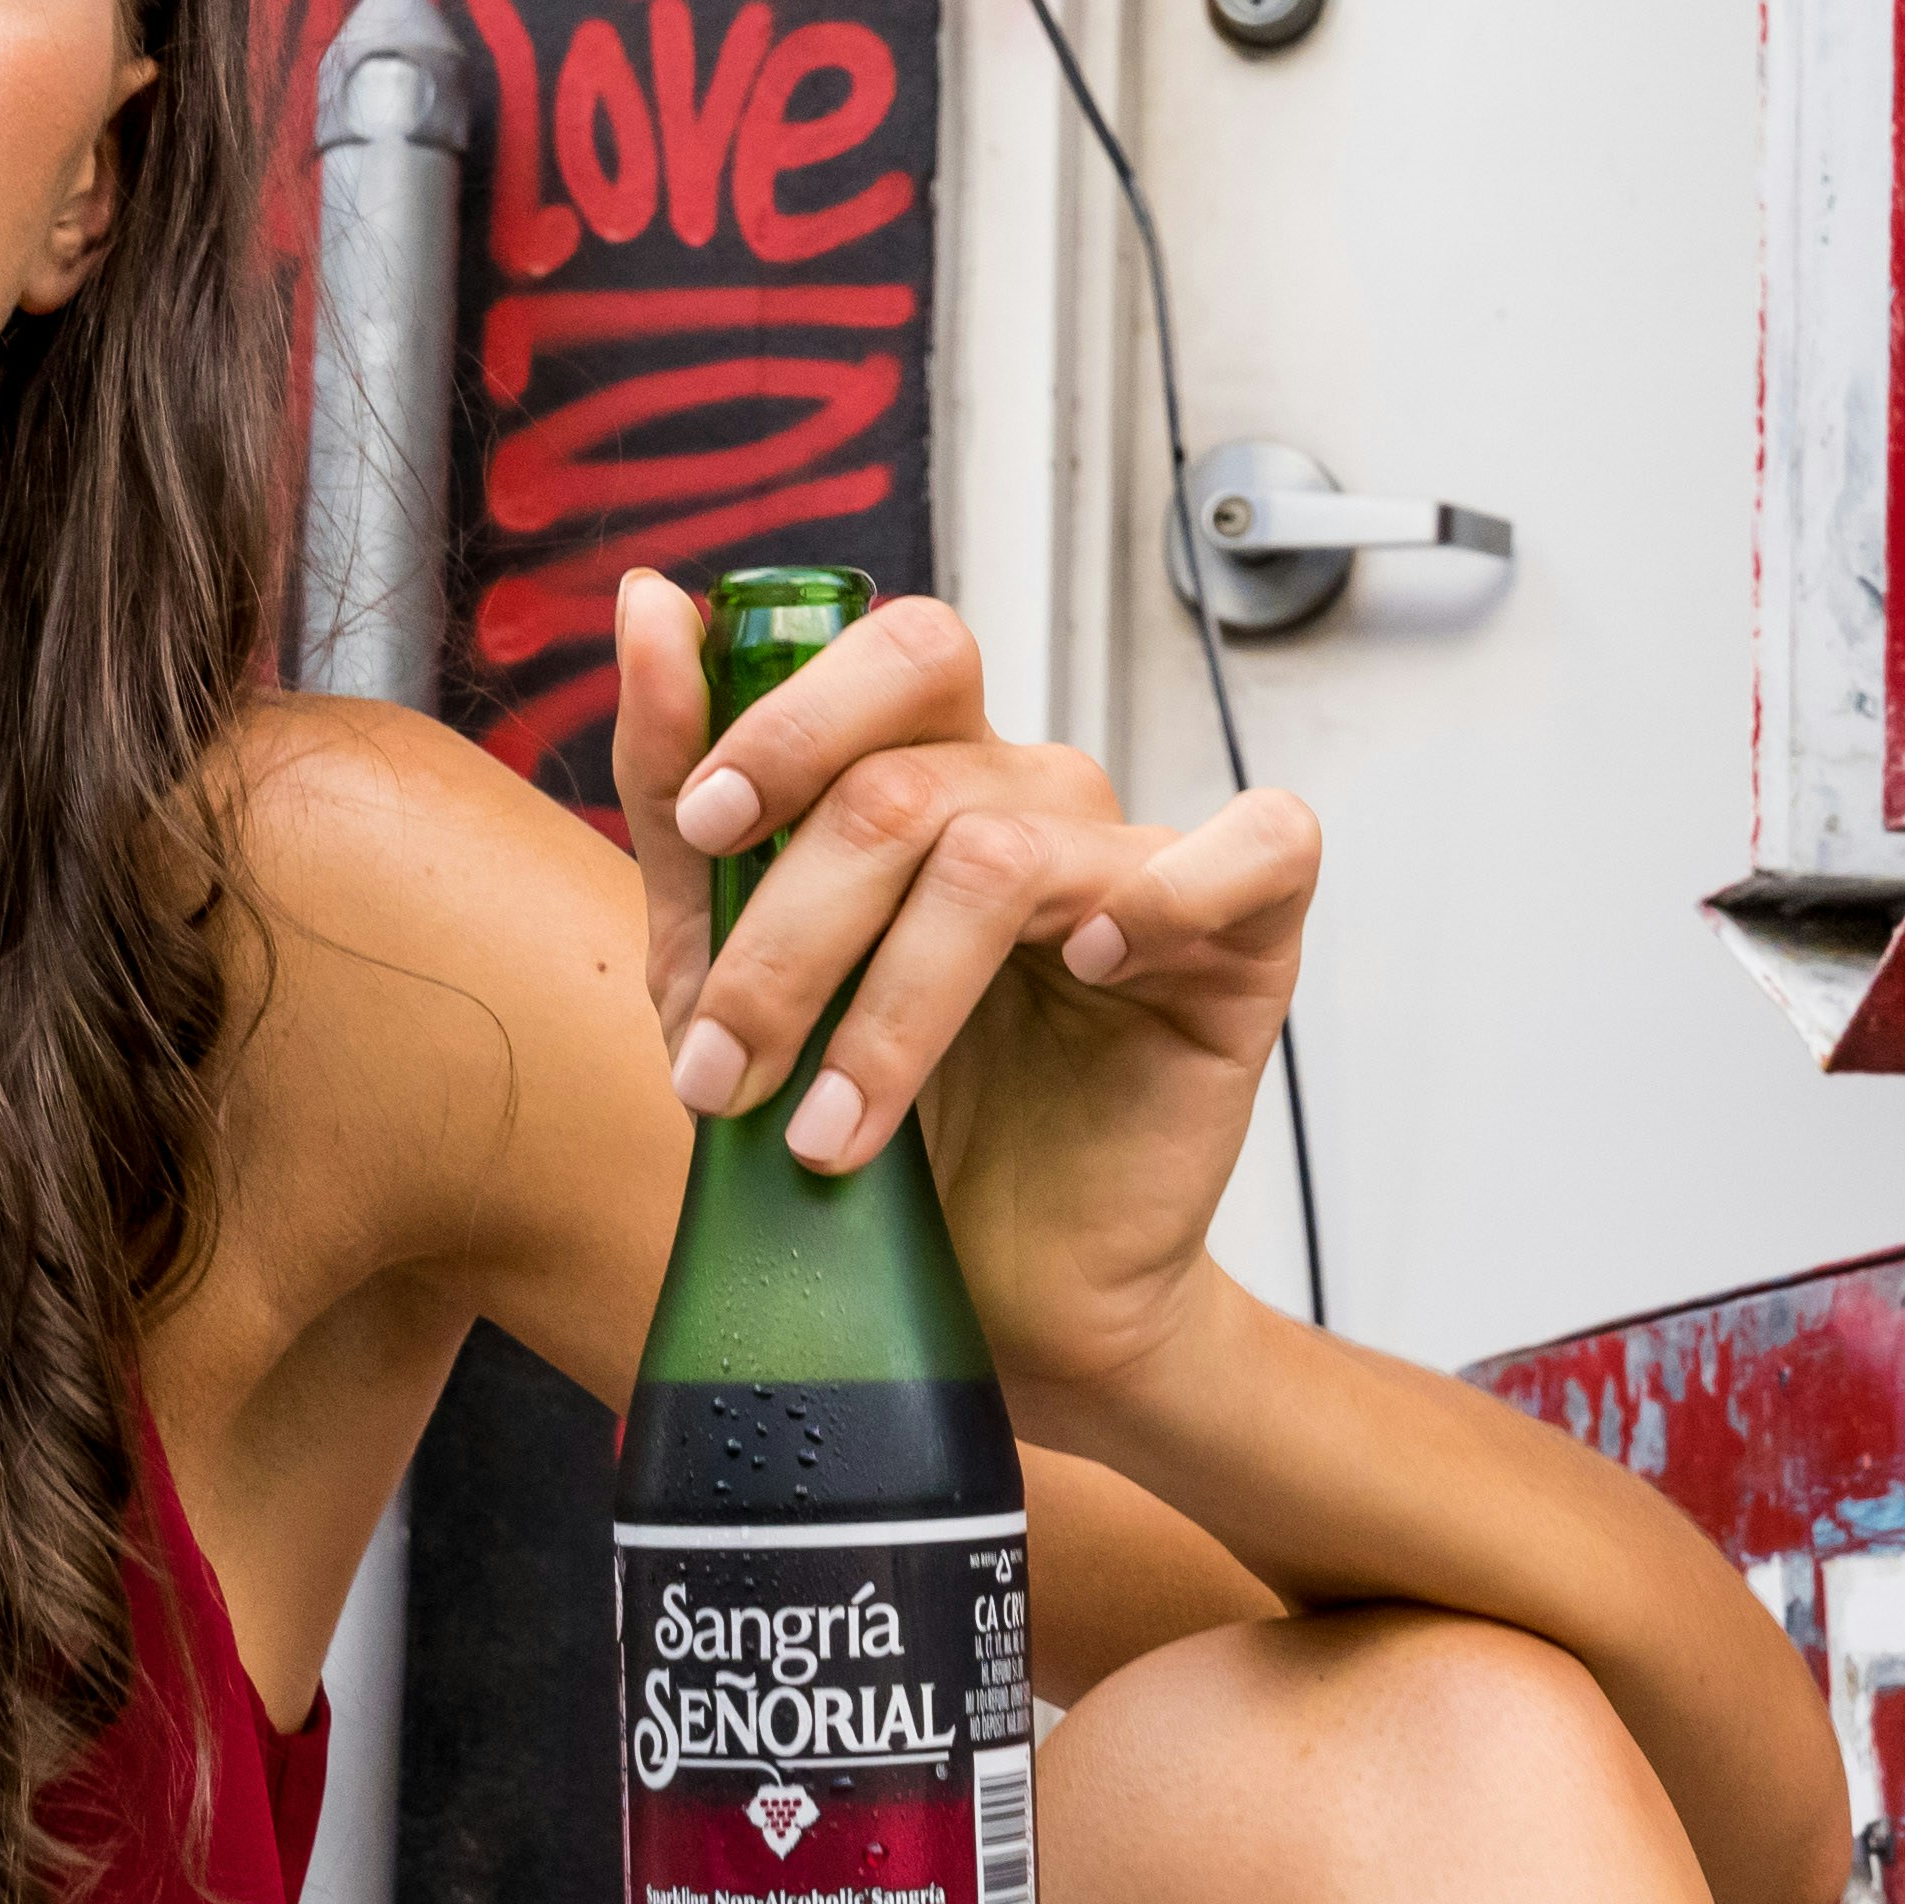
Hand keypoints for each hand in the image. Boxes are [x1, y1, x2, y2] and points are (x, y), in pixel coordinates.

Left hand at [617, 573, 1316, 1413]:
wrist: (985, 1302)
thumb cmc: (872, 1132)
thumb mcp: (717, 969)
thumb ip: (677, 789)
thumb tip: (649, 601)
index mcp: (934, 778)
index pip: (894, 656)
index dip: (792, 720)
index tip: (710, 828)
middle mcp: (1041, 803)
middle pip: (916, 774)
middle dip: (794, 922)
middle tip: (729, 1060)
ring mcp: (1145, 867)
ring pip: (1004, 857)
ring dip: (889, 1014)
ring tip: (831, 1138)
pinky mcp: (1244, 947)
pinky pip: (1254, 847)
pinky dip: (1162, 897)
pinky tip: (1085, 975)